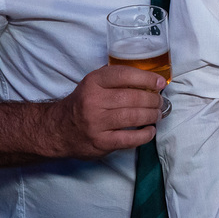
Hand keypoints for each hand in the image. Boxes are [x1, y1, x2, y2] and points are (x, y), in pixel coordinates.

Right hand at [48, 65, 165, 158]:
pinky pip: (128, 139)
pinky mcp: (100, 142)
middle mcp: (93, 101)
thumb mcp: (93, 83)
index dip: (146, 78)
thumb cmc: (83, 102)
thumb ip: (115, 77)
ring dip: (151, 116)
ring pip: (132, 117)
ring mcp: (96, 123)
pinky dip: (144, 135)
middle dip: (152, 100)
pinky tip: (150, 131)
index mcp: (93, 82)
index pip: (124, 75)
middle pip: (132, 98)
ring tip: (157, 114)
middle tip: (159, 102)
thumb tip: (148, 77)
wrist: (58, 129)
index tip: (159, 83)